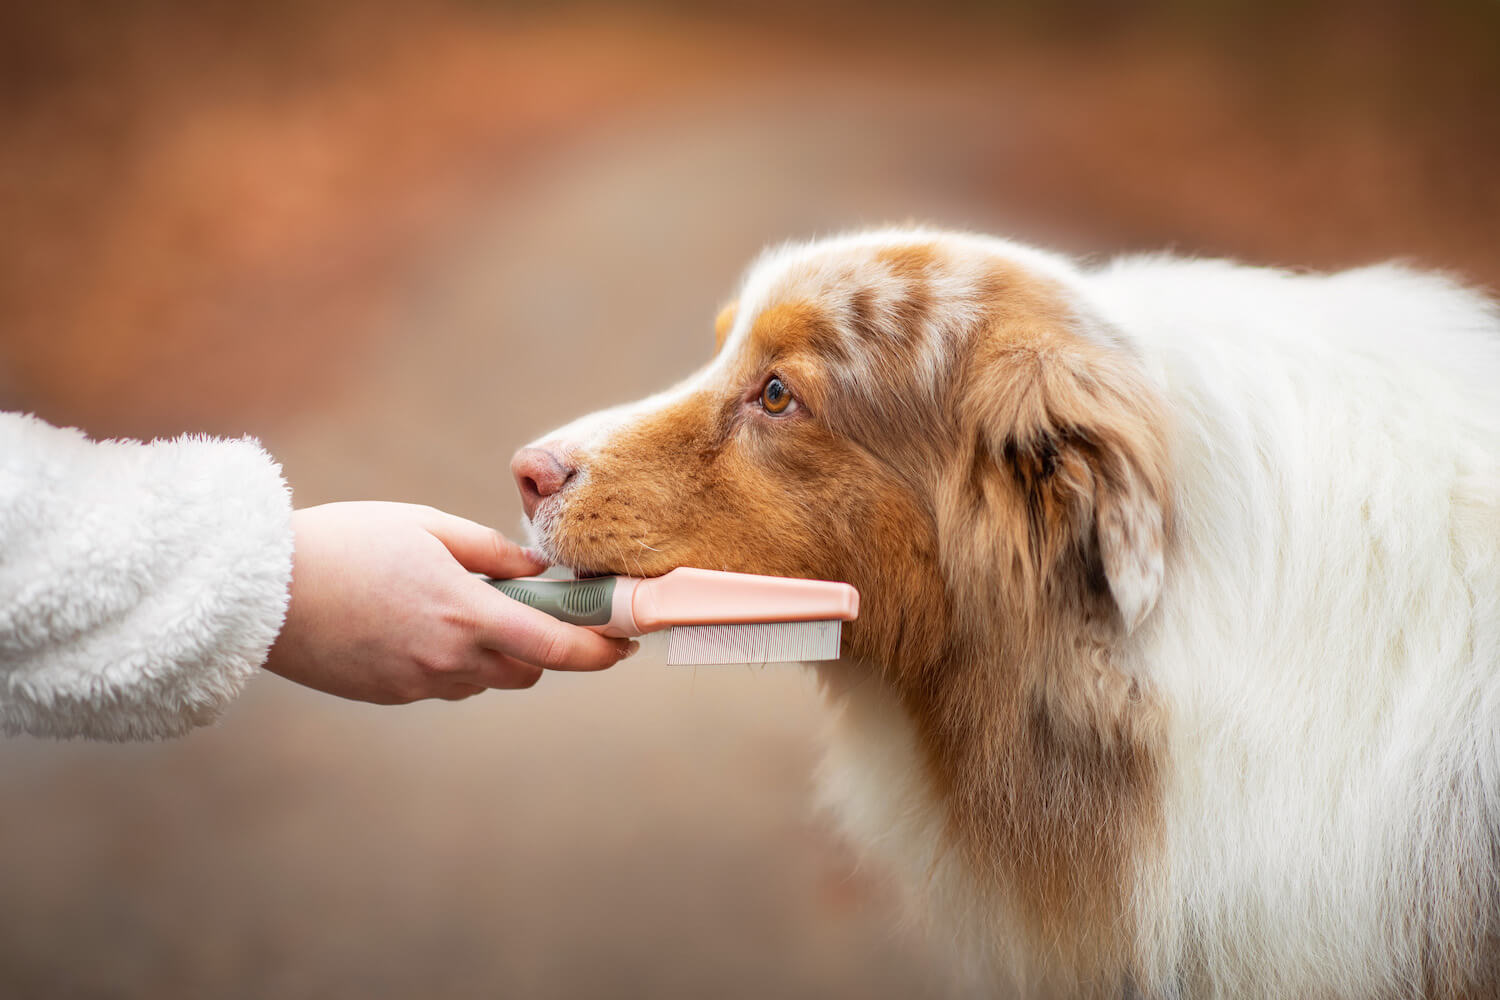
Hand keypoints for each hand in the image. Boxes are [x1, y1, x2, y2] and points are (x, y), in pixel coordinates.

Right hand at [263, 501, 632, 703]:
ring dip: (494, 653)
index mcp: (467, 615)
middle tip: (530, 606)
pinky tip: (418, 624)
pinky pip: (443, 683)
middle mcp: (449, 660)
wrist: (264, 591)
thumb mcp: (428, 526)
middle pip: (527, 670)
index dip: (600, 649)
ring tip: (460, 606)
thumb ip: (492, 552)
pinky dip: (451, 661)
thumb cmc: (346, 543)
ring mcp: (417, 684)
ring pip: (485, 680)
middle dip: (542, 645)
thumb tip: (539, 569)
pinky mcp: (388, 695)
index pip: (557, 647)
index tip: (625, 642)